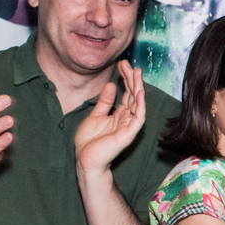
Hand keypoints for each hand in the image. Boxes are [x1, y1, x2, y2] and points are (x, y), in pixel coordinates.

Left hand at [74, 61, 145, 176]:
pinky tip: (139, 92)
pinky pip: (138, 117)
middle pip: (133, 95)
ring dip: (137, 87)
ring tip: (136, 72)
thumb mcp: (95, 116)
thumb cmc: (89, 143)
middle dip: (132, 79)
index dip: (125, 78)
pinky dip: (140, 105)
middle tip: (129, 64)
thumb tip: (111, 85)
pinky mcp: (128, 134)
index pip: (126, 93)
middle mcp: (126, 119)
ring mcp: (129, 126)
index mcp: (119, 115)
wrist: (85, 160)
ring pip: (137, 103)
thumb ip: (104, 102)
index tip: (122, 65)